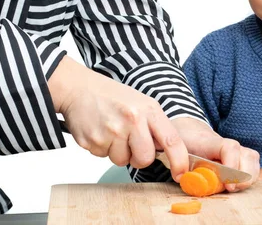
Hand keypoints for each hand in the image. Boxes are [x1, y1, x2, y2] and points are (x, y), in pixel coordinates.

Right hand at [49, 56, 188, 181]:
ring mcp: (112, 131)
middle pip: (145, 158)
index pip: (172, 140)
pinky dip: (103, 148)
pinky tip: (101, 131)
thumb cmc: (113, 97)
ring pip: (122, 161)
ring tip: (113, 131)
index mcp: (149, 110)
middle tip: (131, 143)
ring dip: (118, 152)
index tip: (181, 173)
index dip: (179, 160)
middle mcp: (133, 120)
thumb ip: (156, 126)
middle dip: (139, 158)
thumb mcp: (143, 104)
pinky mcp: (93, 140)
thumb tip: (168, 151)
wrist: (80, 89)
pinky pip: (103, 157)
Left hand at [171, 117, 259, 191]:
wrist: (189, 130)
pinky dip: (249, 175)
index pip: (229, 148)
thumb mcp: (175, 152)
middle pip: (248, 155)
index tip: (228, 185)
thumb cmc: (182, 143)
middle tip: (231, 188)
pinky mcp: (238, 154)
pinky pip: (252, 163)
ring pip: (252, 158)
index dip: (232, 165)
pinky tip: (238, 184)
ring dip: (249, 176)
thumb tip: (184, 179)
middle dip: (244, 176)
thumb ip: (180, 165)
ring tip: (235, 187)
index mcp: (208, 142)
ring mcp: (234, 148)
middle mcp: (226, 144)